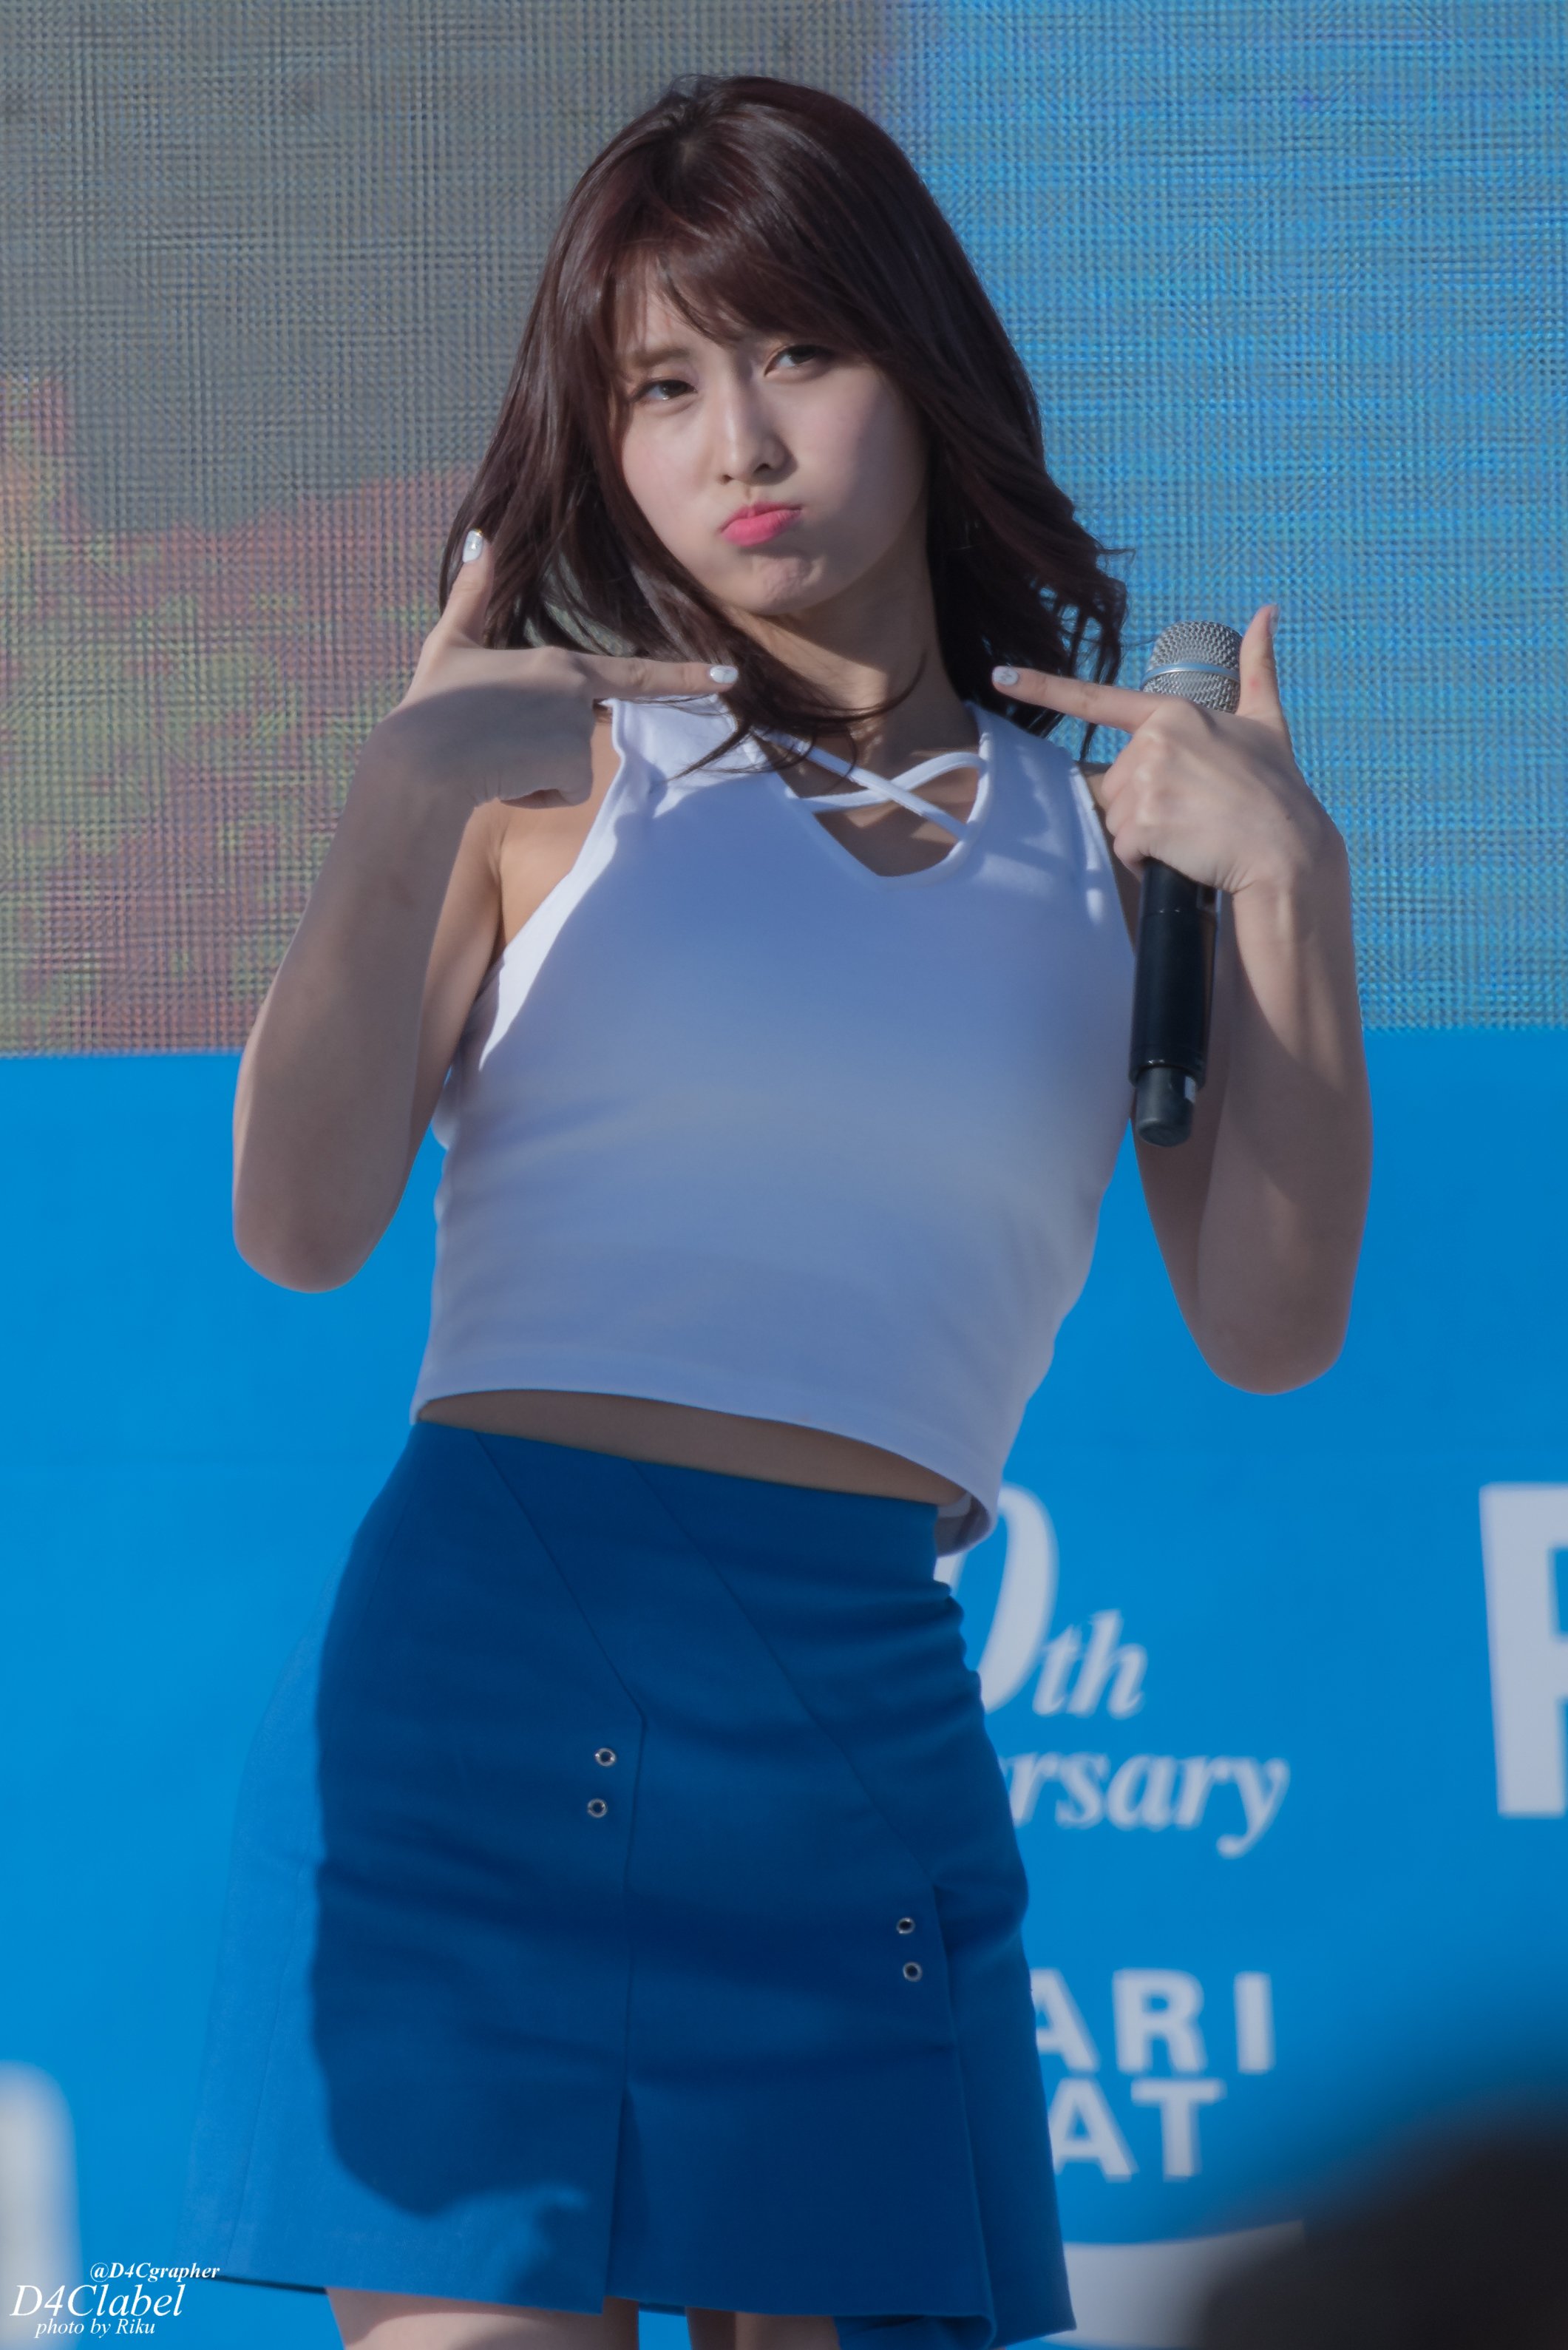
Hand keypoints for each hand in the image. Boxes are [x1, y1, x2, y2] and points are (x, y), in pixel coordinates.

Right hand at [369, 532, 733, 811]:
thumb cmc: (431, 705)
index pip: (635, 676)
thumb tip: (481, 538)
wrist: (422, 757)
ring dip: (532, 776)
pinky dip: (533, 795)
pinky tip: (503, 779)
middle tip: (502, 747)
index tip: (727, 677)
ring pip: (567, 771)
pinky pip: (562, 792)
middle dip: (542, 754)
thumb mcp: (450, 645)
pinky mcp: (574, 760)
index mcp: (559, 663)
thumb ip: (473, 596)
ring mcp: (578, 725)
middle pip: (578, 738)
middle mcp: (577, 690)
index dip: (683, 678)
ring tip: (493, 759)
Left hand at [993, 605, 1336, 895]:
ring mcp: (1147, 781)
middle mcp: (1154, 741)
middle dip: (1145, 804)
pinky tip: (1184, 855)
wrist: (1288, 851)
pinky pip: (1126, 850)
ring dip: (1147, 835)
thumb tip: (1267, 612)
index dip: (1044, 688)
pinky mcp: (1144, 823)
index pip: (1096, 699)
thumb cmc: (1277, 790)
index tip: (1002, 676)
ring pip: (1119, 819)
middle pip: (1116, 782)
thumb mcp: (1266, 722)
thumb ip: (1258, 668)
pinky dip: (1147, 861)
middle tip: (1195, 812)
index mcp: (1173, 714)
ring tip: (1194, 834)